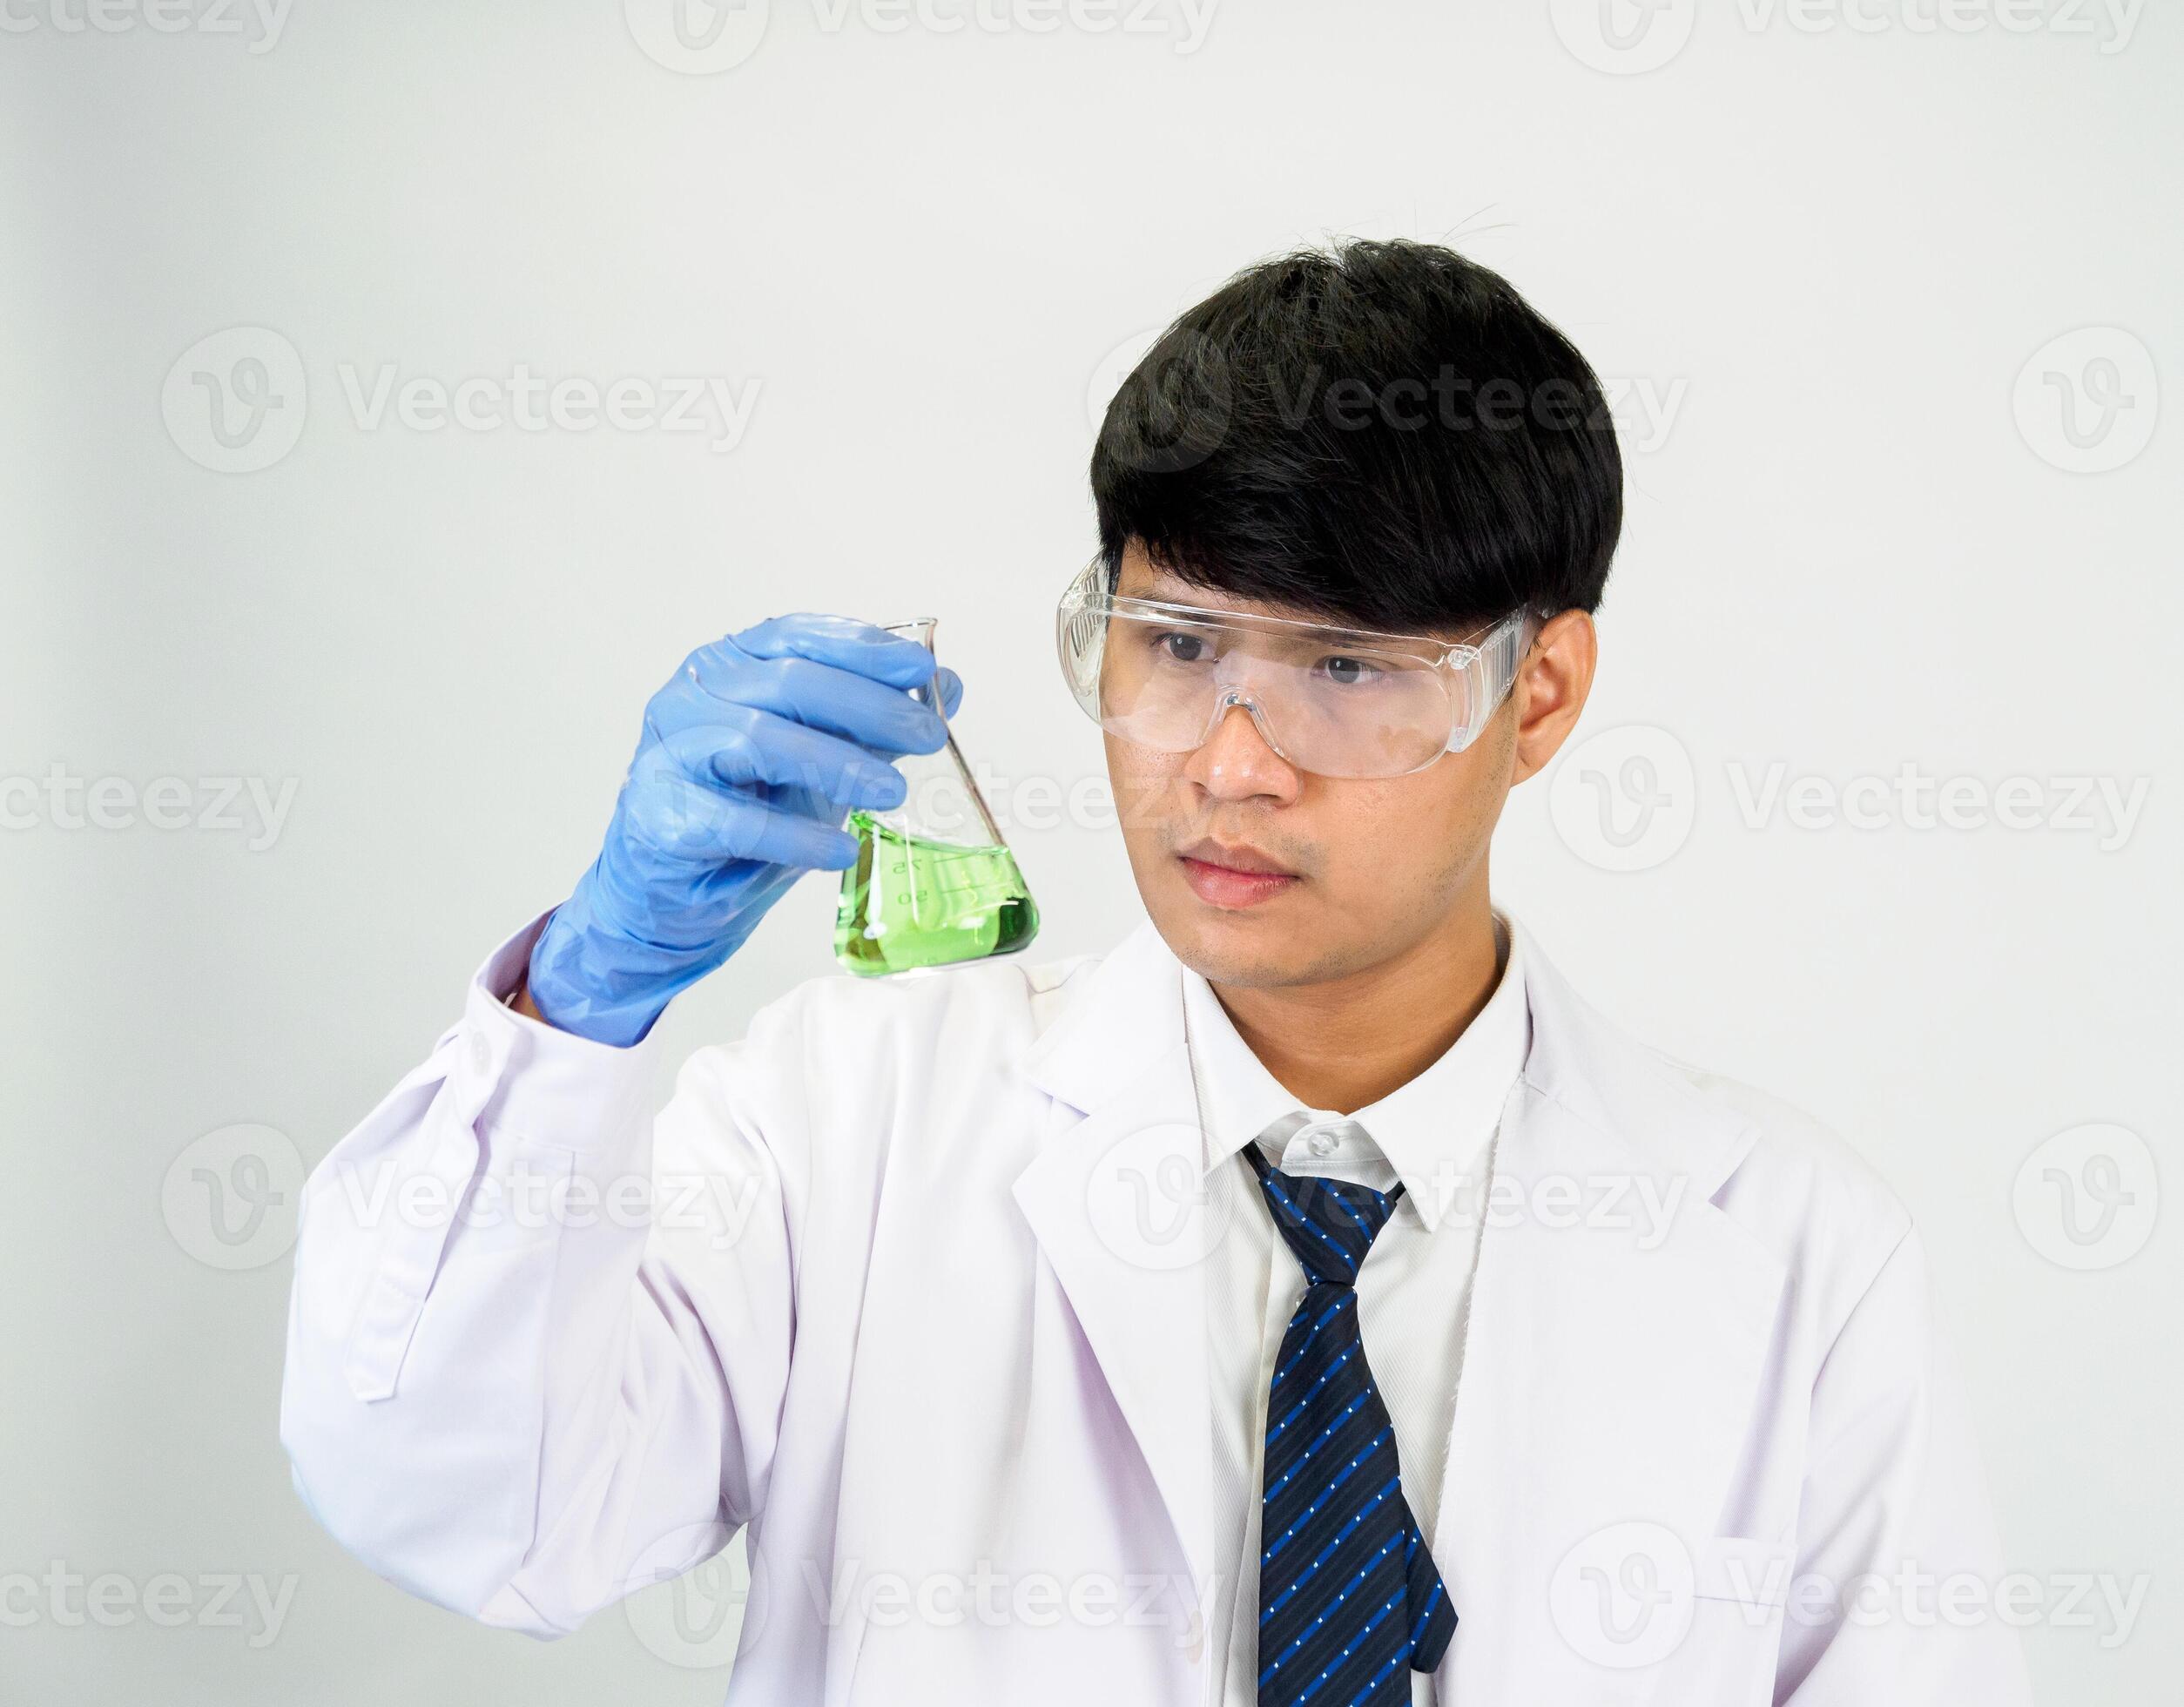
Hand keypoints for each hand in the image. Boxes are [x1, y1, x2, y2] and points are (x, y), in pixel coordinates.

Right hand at [524, 615, 962, 1045]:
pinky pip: (735, 820)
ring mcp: (671, 749)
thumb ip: (877, 723)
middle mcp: (695, 693)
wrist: (675, 889)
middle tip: (928, 735)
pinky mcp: (660, 813)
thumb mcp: (823, 760)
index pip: (799, 635)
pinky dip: (795, 836)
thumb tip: (950, 687)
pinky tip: (840, 850)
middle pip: (788, 682)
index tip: (922, 669)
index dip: (864, 648)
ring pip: (760, 738)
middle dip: (868, 706)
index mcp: (732, 664)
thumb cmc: (747, 810)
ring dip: (837, 763)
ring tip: (893, 791)